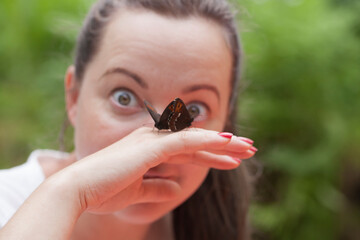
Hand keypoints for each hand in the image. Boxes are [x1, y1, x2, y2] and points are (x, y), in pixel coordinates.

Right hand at [55, 127, 255, 213]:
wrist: (76, 191)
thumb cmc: (102, 191)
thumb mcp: (137, 192)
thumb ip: (157, 187)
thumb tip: (176, 189)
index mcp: (149, 148)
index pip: (187, 150)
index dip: (211, 153)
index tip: (232, 159)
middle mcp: (153, 139)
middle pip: (196, 142)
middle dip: (224, 146)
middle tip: (249, 149)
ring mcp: (152, 141)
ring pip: (196, 140)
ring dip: (224, 144)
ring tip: (249, 149)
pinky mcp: (151, 148)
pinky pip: (186, 142)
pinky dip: (208, 143)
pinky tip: (228, 145)